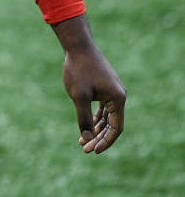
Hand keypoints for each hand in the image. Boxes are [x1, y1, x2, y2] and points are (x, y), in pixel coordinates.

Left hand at [54, 15, 125, 153]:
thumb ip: (83, 118)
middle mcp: (118, 95)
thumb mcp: (79, 96)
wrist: (77, 46)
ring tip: (82, 141)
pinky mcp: (104, 87)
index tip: (94, 150)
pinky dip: (94, 117)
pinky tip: (86, 126)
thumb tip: (87, 138)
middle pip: (112, 124)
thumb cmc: (78, 69)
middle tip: (84, 149)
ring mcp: (112, 90)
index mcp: (117, 98)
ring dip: (96, 129)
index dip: (106, 141)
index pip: (116, 128)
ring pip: (106, 117)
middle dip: (99, 137)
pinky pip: (102, 108)